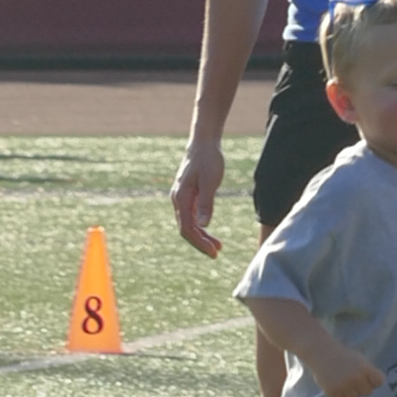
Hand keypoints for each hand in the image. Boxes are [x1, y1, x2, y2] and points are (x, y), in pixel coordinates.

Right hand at [171, 137, 224, 258]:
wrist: (203, 142)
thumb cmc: (208, 159)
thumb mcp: (210, 181)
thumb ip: (206, 203)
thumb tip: (204, 225)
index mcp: (181, 198)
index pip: (187, 229)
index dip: (199, 243)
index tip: (214, 252)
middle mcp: (178, 200)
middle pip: (186, 229)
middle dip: (201, 243)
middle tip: (217, 253)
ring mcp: (182, 197)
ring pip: (189, 223)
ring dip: (202, 236)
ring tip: (218, 246)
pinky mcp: (188, 195)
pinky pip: (191, 216)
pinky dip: (201, 226)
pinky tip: (210, 231)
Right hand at [307, 343, 383, 396]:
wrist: (321, 352)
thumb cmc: (343, 356)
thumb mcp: (360, 360)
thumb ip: (369, 372)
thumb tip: (378, 388)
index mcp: (365, 368)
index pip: (379, 382)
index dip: (373, 381)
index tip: (367, 377)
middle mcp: (356, 378)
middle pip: (368, 393)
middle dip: (362, 388)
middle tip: (353, 380)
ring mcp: (344, 385)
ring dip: (350, 393)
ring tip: (343, 382)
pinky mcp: (332, 391)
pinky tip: (336, 387)